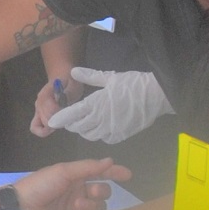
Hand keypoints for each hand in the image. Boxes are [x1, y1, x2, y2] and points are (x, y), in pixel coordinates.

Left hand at [9, 157, 129, 209]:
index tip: (128, 175)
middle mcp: (79, 192)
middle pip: (103, 193)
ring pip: (99, 209)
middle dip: (100, 192)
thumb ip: (88, 167)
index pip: (101, 174)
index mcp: (76, 177)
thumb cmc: (40, 185)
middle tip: (87, 194)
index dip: (115, 173)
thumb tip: (110, 160)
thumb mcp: (63, 172)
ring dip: (91, 207)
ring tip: (76, 208)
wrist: (21, 209)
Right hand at [29, 77, 67, 137]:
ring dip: (53, 125)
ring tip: (62, 118)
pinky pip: (35, 127)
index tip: (68, 112)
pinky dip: (43, 130)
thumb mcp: (74, 85)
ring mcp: (37, 109)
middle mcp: (39, 102)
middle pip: (46, 120)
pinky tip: (54, 126)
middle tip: (67, 116)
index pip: (50, 110)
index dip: (60, 114)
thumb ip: (68, 95)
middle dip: (58, 121)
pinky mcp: (37, 115)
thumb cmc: (70, 81)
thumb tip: (62, 107)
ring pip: (41, 125)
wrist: (62, 76)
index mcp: (46, 94)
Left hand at [45, 68, 172, 143]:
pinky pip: (104, 138)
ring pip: (89, 135)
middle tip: (70, 117)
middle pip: (78, 127)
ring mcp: (111, 129)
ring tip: (84, 121)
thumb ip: (90, 76)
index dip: (61, 118)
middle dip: (71, 123)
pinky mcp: (120, 135)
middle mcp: (101, 119)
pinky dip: (99, 133)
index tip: (51, 121)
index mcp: (96, 104)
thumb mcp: (110, 77)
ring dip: (84, 129)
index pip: (73, 114)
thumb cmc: (132, 83)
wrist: (156, 96)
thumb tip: (73, 72)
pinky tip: (100, 126)